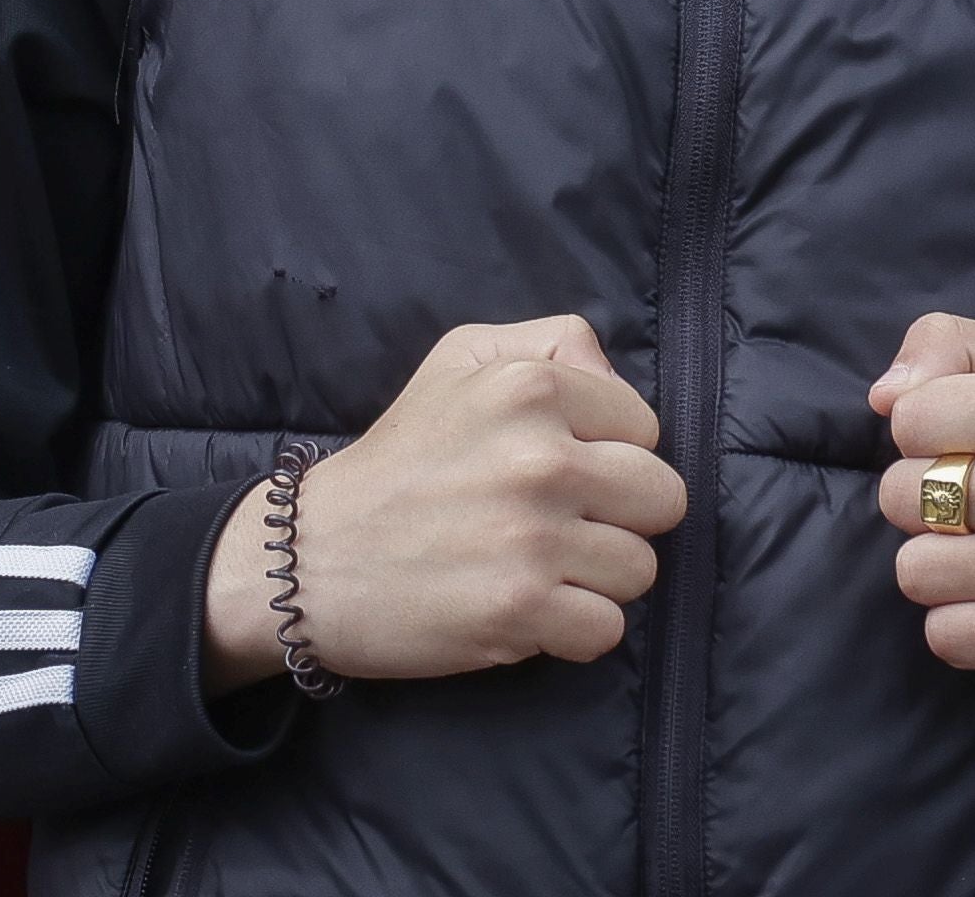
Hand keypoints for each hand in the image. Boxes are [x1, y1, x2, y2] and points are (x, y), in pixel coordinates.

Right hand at [201, 318, 681, 690]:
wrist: (312, 558)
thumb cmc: (398, 459)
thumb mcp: (462, 360)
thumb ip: (553, 343)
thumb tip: (617, 382)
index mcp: (531, 387)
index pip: (644, 428)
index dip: (608, 454)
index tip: (556, 473)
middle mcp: (541, 457)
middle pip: (662, 499)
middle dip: (620, 517)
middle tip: (562, 526)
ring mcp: (533, 538)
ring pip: (640, 570)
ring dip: (596, 579)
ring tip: (537, 568)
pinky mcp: (520, 611)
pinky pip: (607, 630)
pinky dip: (574, 631)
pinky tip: (529, 611)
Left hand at [869, 316, 974, 689]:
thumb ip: (956, 349)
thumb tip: (882, 396)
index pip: (910, 417)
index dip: (926, 436)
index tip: (971, 450)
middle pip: (900, 495)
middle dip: (927, 505)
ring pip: (914, 571)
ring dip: (942, 570)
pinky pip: (944, 634)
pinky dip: (963, 625)